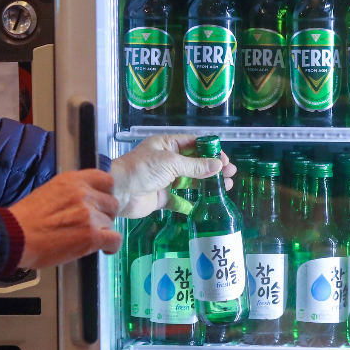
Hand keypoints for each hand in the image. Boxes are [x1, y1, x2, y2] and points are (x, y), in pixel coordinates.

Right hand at [9, 170, 120, 268]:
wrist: (13, 237)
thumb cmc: (25, 218)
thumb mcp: (50, 191)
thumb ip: (72, 192)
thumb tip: (86, 199)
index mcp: (73, 180)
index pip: (107, 180)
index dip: (107, 194)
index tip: (101, 203)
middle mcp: (85, 194)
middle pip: (112, 203)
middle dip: (105, 214)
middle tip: (92, 224)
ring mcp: (90, 215)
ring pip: (110, 223)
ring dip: (102, 231)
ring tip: (85, 237)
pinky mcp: (92, 236)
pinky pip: (114, 240)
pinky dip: (111, 246)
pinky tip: (104, 249)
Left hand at [110, 134, 236, 218]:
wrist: (119, 191)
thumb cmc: (143, 169)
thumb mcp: (172, 163)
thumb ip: (196, 166)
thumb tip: (219, 165)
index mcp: (167, 146)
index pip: (194, 144)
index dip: (210, 151)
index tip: (225, 160)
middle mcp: (167, 161)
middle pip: (195, 163)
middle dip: (213, 168)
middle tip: (231, 175)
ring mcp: (164, 179)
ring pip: (190, 181)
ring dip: (206, 184)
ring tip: (226, 188)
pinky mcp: (161, 197)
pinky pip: (178, 200)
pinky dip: (189, 203)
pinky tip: (203, 205)